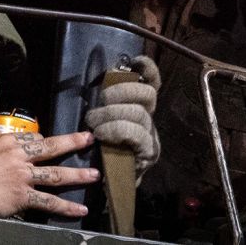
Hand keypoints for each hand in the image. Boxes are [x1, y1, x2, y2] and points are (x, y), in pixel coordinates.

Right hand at [0, 130, 97, 217]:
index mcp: (5, 141)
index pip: (32, 138)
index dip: (43, 142)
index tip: (50, 144)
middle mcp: (18, 155)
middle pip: (51, 147)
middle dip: (72, 142)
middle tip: (88, 139)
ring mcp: (22, 175)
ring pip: (56, 174)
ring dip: (78, 175)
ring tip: (94, 175)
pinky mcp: (23, 196)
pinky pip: (49, 202)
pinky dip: (66, 207)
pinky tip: (80, 209)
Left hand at [85, 54, 160, 177]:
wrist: (107, 184)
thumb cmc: (100, 147)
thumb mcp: (101, 117)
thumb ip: (105, 99)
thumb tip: (102, 76)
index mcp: (140, 106)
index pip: (152, 81)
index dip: (147, 69)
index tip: (133, 61)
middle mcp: (150, 119)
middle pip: (147, 94)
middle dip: (120, 92)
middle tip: (100, 101)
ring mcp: (151, 137)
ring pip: (139, 114)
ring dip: (111, 114)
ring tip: (94, 122)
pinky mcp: (148, 154)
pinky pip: (136, 135)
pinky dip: (116, 130)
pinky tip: (102, 134)